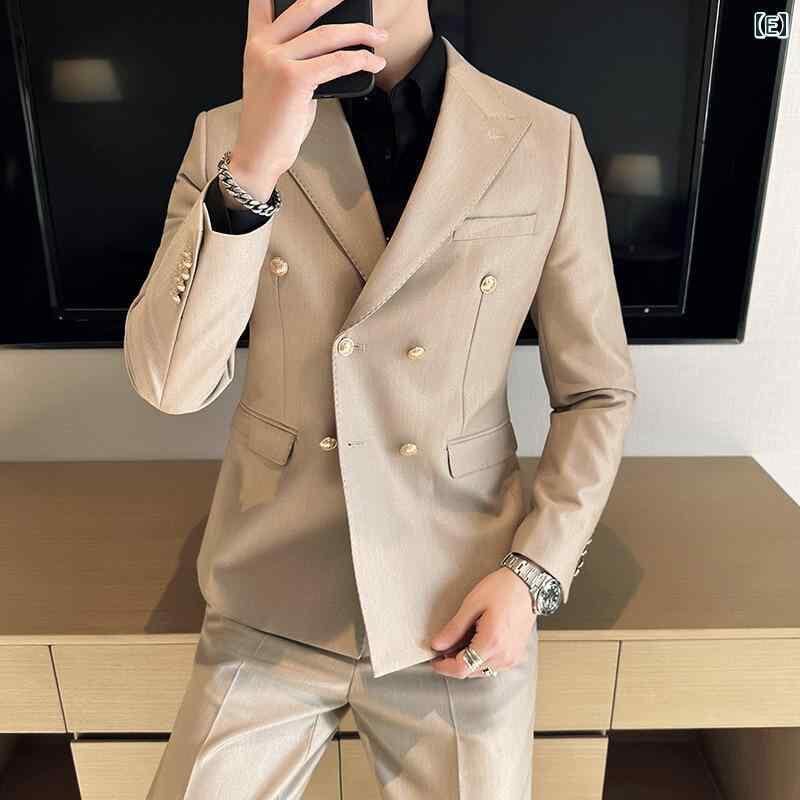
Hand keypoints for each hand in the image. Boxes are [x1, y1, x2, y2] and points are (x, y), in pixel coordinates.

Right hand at [230, 0, 388, 196]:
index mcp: (256, 45)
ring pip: (327, 35)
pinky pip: (336, 62)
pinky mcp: (294, 79)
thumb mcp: (277, 83)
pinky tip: (373, 62)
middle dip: (335, 0)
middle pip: (305, 8)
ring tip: (379, 37)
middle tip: (360, 4)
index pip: (264, 3)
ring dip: (360, 34)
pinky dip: (360, 60)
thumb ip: (295, 60)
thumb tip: (333, 53)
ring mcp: (277, 61)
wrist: (259, 154)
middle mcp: (264, 47)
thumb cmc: (272, 125)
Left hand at [429, 567, 535, 678]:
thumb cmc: (503, 589)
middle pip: (470, 672)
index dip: (443, 667)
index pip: (462, 668)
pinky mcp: (516, 655)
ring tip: (462, 640)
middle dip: (454, 662)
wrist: (526, 585)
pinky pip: (493, 665)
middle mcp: (504, 656)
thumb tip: (438, 644)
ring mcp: (512, 658)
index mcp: (492, 642)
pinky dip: (481, 658)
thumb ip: (454, 628)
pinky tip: (477, 641)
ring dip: (468, 660)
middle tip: (445, 645)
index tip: (434, 660)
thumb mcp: (472, 605)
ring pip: (481, 670)